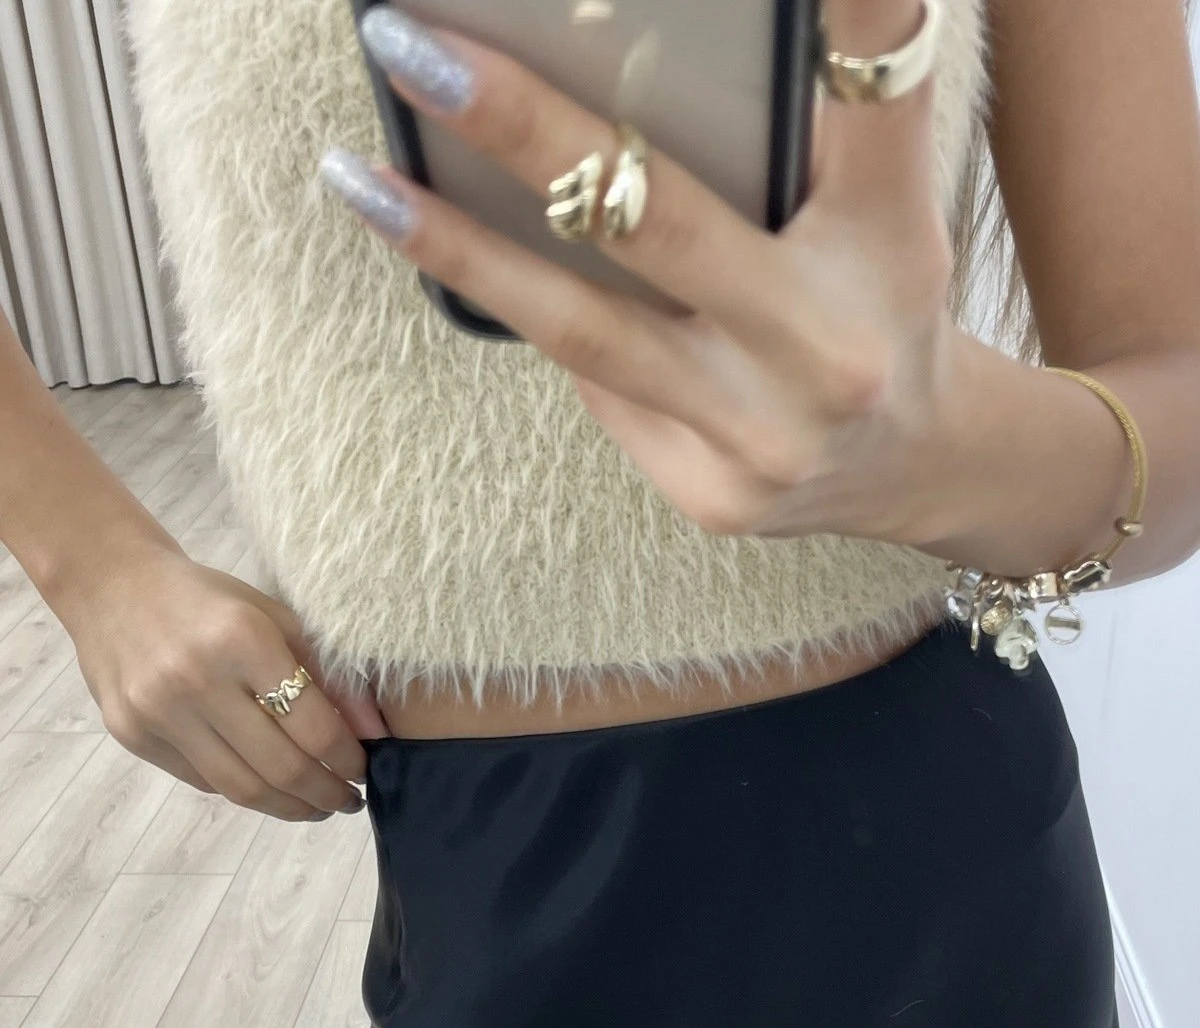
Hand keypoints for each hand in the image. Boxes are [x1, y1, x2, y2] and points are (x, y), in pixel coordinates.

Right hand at [69, 544, 389, 819]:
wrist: (112, 586)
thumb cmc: (209, 602)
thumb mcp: (275, 618)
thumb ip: (330, 675)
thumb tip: (375, 734)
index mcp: (241, 639)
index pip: (313, 726)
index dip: (348, 760)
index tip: (363, 769)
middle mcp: (195, 679)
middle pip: (281, 768)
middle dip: (325, 795)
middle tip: (347, 800)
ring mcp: (158, 712)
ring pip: (241, 788)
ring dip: (289, 807)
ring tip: (314, 806)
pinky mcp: (133, 735)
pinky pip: (205, 781)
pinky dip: (245, 790)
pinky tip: (266, 785)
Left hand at [329, 0, 955, 544]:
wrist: (912, 466)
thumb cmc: (875, 295)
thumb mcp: (878, 194)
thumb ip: (810, 116)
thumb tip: (638, 36)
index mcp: (887, 232)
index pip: (868, 93)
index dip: (847, 9)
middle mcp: (828, 343)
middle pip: (656, 224)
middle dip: (522, 129)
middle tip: (410, 47)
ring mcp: (761, 435)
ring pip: (582, 332)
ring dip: (456, 251)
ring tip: (358, 177)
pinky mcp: (711, 495)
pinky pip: (597, 388)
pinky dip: (549, 320)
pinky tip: (500, 276)